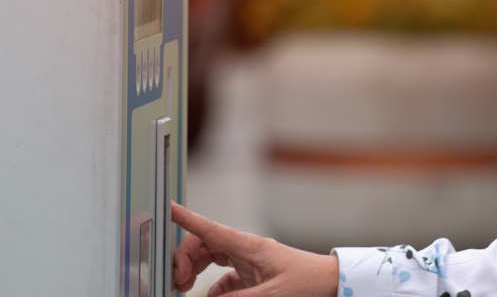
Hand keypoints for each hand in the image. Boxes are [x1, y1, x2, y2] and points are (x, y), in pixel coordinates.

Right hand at [171, 203, 338, 296]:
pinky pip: (223, 276)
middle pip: (203, 244)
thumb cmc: (307, 284)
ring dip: (194, 270)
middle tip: (177, 282)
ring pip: (210, 257)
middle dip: (184, 259)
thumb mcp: (271, 295)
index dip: (185, 218)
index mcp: (248, 246)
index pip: (209, 228)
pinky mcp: (253, 274)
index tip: (165, 208)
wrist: (331, 283)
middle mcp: (245, 249)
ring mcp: (248, 260)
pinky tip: (212, 296)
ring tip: (185, 288)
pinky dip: (213, 287)